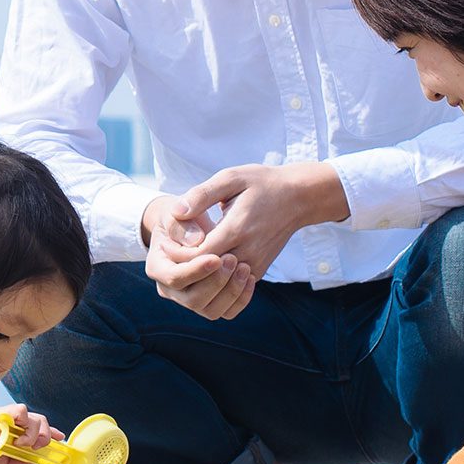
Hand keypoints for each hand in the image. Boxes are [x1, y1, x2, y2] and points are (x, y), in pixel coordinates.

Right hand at [0, 404, 63, 463]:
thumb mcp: (7, 463)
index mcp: (18, 431)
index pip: (40, 427)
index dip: (52, 431)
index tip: (60, 437)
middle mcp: (16, 421)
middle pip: (41, 421)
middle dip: (45, 435)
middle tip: (37, 447)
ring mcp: (9, 416)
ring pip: (34, 417)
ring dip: (34, 433)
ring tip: (24, 444)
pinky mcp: (3, 412)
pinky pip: (20, 410)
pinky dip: (24, 421)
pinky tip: (19, 436)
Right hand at [142, 194, 254, 320]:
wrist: (192, 226)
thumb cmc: (182, 217)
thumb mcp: (175, 213)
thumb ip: (181, 224)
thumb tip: (196, 242)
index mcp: (157, 268)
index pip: (175, 278)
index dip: (196, 270)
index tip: (217, 257)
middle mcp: (170, 290)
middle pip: (193, 300)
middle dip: (215, 282)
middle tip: (233, 259)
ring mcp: (190, 299)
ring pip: (211, 310)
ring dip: (230, 292)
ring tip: (245, 267)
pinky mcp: (210, 303)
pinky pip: (227, 312)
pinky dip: (241, 299)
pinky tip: (250, 277)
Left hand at [181, 163, 350, 280]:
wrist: (299, 198)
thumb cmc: (261, 184)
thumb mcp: (231, 178)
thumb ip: (202, 195)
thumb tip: (176, 212)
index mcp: (237, 229)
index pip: (198, 256)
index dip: (176, 253)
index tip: (164, 242)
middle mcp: (248, 252)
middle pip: (207, 274)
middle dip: (183, 266)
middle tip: (167, 252)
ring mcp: (255, 265)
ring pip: (219, 284)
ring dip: (198, 275)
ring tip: (181, 258)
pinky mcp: (259, 271)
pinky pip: (232, 286)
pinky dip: (215, 279)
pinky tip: (201, 262)